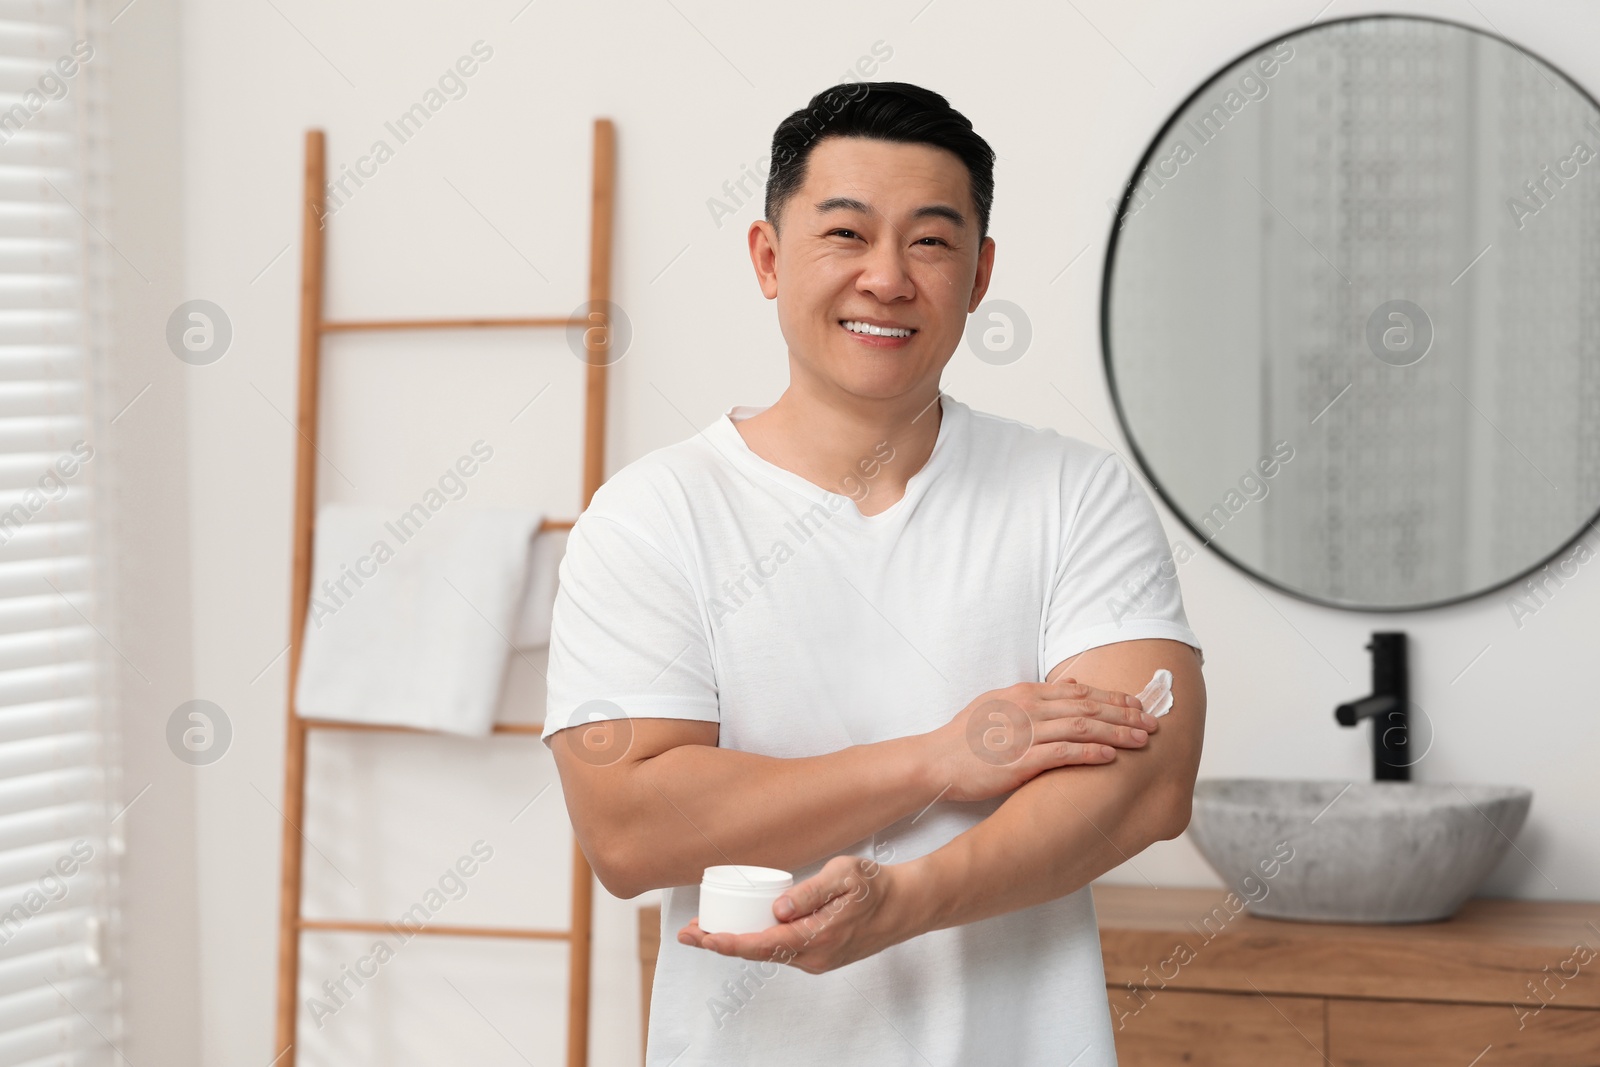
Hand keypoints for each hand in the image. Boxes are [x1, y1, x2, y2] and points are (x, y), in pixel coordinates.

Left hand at [678, 854, 919, 974]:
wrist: (907, 905)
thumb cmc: (876, 885)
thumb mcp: (844, 875)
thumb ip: (810, 892)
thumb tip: (776, 909)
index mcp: (815, 938)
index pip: (760, 945)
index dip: (725, 943)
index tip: (699, 936)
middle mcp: (812, 957)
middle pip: (757, 953)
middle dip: (720, 944)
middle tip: (687, 934)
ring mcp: (817, 959)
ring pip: (768, 952)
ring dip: (737, 943)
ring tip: (706, 930)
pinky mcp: (821, 955)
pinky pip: (782, 949)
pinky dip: (757, 941)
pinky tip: (744, 928)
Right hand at [923, 677, 1156, 801]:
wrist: (935, 761)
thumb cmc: (964, 738)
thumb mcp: (998, 706)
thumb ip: (1034, 698)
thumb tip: (1070, 687)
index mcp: (1024, 694)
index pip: (1079, 692)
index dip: (1112, 698)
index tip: (1137, 704)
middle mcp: (1028, 708)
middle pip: (1088, 707)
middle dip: (1125, 714)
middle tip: (1153, 721)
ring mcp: (1024, 733)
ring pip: (1082, 728)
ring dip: (1117, 733)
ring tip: (1143, 740)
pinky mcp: (1020, 760)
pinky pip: (1063, 754)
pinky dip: (1090, 754)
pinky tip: (1111, 758)